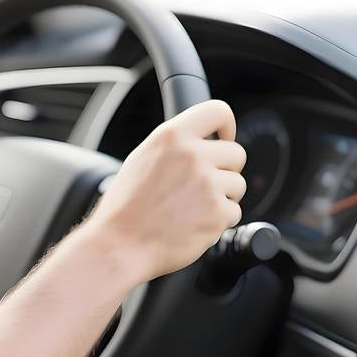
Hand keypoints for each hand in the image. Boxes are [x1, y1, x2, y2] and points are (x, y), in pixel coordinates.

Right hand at [85, 100, 246, 285]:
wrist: (118, 246)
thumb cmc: (126, 207)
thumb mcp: (144, 158)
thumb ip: (177, 145)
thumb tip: (206, 138)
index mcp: (172, 136)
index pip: (218, 111)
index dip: (227, 127)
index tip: (224, 140)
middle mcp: (193, 156)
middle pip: (237, 153)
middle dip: (226, 170)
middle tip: (204, 186)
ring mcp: (208, 184)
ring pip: (239, 184)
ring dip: (224, 197)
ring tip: (194, 207)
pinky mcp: (217, 212)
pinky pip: (234, 211)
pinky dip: (220, 221)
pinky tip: (195, 223)